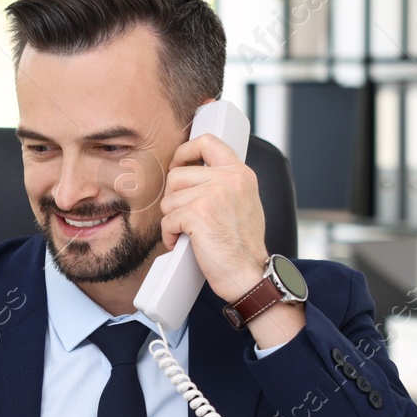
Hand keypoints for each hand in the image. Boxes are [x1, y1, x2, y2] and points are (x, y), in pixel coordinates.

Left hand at [158, 132, 268, 303]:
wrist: (249, 275)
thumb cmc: (243, 246)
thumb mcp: (244, 202)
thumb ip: (224, 183)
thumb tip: (193, 172)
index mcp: (241, 173)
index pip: (207, 142)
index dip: (185, 151)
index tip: (178, 166)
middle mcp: (229, 179)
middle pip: (177, 174)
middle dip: (173, 198)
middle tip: (183, 216)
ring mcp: (214, 195)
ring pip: (169, 199)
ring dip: (172, 219)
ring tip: (187, 233)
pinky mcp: (199, 214)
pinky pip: (167, 219)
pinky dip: (169, 234)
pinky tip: (181, 242)